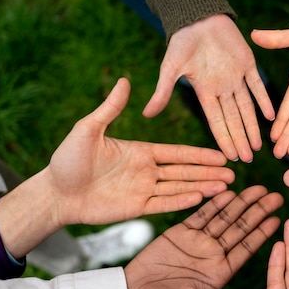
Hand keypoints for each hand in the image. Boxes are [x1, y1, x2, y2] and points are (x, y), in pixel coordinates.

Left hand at [49, 77, 234, 224]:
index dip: (199, 154)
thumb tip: (124, 80)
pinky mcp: (135, 209)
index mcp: (140, 152)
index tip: (220, 154)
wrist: (55, 192)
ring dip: (202, 187)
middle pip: (184, 171)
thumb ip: (110, 109)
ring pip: (179, 188)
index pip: (176, 152)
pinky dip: (182, 202)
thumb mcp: (88, 129)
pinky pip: (163, 205)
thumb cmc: (67, 160)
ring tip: (226, 187)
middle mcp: (146, 171)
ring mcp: (142, 191)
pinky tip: (201, 198)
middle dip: (209, 172)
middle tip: (234, 172)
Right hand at [124, 185, 283, 288]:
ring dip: (241, 203)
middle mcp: (212, 256)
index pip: (246, 249)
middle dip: (258, 212)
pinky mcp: (179, 234)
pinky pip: (201, 215)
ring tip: (258, 188)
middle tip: (276, 196)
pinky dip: (214, 203)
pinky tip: (228, 191)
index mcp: (220, 274)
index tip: (279, 219)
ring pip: (224, 218)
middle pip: (240, 229)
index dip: (263, 234)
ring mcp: (197, 243)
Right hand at [142, 14, 274, 162]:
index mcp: (205, 92)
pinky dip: (264, 100)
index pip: (216, 121)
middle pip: (234, 119)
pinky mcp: (248, 63)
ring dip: (252, 126)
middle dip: (240, 139)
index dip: (224, 139)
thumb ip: (163, 92)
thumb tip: (146, 114)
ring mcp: (236, 77)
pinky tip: (270, 116)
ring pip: (247, 107)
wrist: (196, 17)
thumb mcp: (170, 68)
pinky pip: (257, 85)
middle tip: (248, 159)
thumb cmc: (181, 42)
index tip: (230, 157)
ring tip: (258, 146)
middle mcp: (222, 89)